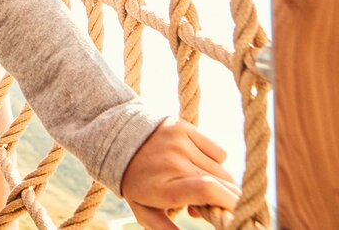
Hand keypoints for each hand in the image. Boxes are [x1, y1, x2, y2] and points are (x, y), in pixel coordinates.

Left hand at [120, 118, 240, 228]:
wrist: (116, 140)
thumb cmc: (135, 182)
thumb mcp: (144, 209)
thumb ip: (165, 228)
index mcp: (164, 187)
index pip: (208, 190)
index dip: (229, 202)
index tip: (233, 212)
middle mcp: (174, 162)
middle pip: (222, 183)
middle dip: (225, 197)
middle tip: (208, 202)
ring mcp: (180, 143)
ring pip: (222, 170)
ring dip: (218, 181)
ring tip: (197, 182)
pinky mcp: (185, 128)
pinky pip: (218, 152)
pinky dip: (214, 161)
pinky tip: (196, 163)